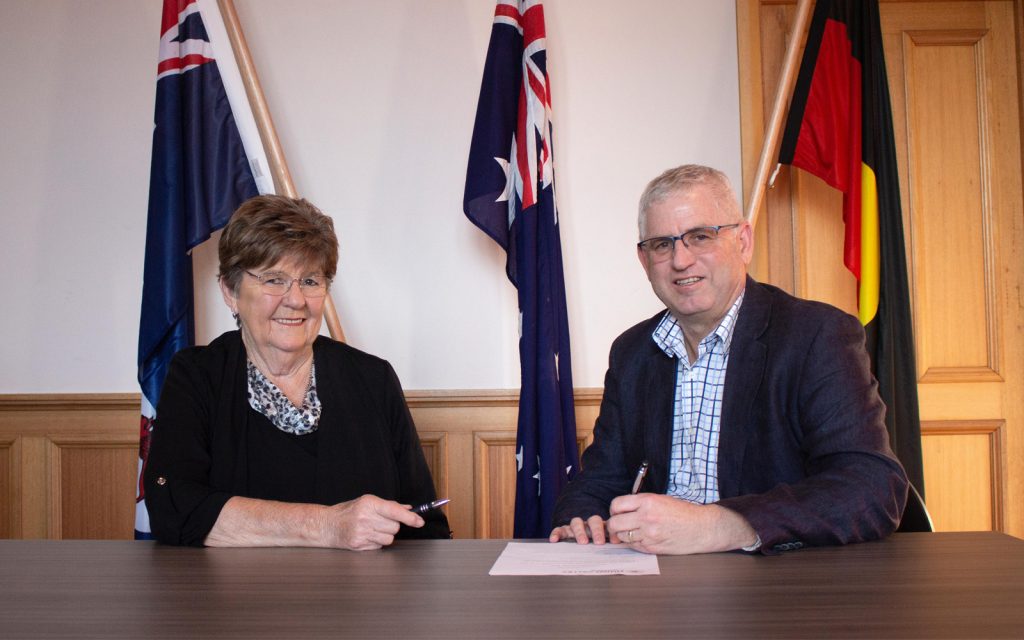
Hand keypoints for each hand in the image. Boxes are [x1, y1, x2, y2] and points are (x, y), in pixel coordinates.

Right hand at [320, 495, 423, 550]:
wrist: (326, 525)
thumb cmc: (348, 511)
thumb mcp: (367, 502)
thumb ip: (389, 505)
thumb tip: (409, 508)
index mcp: (369, 503)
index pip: (395, 511)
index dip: (410, 518)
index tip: (420, 521)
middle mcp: (365, 518)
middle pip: (395, 527)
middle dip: (392, 525)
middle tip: (381, 522)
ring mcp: (361, 532)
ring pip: (389, 538)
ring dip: (385, 535)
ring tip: (372, 529)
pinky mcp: (358, 545)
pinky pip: (379, 546)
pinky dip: (376, 542)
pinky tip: (366, 536)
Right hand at [548, 515, 611, 543]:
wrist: (583, 544)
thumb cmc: (598, 545)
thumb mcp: (607, 544)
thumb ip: (614, 543)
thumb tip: (624, 546)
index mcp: (602, 527)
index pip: (606, 524)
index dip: (611, 532)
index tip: (615, 542)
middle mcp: (589, 525)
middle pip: (593, 520)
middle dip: (596, 531)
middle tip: (599, 542)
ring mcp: (576, 527)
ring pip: (576, 522)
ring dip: (580, 531)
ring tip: (583, 542)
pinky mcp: (564, 532)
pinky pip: (560, 530)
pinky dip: (557, 533)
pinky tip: (554, 540)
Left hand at [607, 493, 756, 554]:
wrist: (701, 527)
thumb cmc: (683, 512)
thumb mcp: (660, 499)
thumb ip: (640, 503)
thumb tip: (621, 510)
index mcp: (647, 501)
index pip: (617, 505)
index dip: (614, 510)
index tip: (616, 512)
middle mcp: (646, 517)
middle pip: (615, 523)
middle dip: (613, 525)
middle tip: (617, 526)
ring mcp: (648, 534)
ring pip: (622, 537)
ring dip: (623, 535)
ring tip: (631, 532)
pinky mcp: (652, 548)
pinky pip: (633, 546)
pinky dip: (633, 543)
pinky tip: (641, 539)